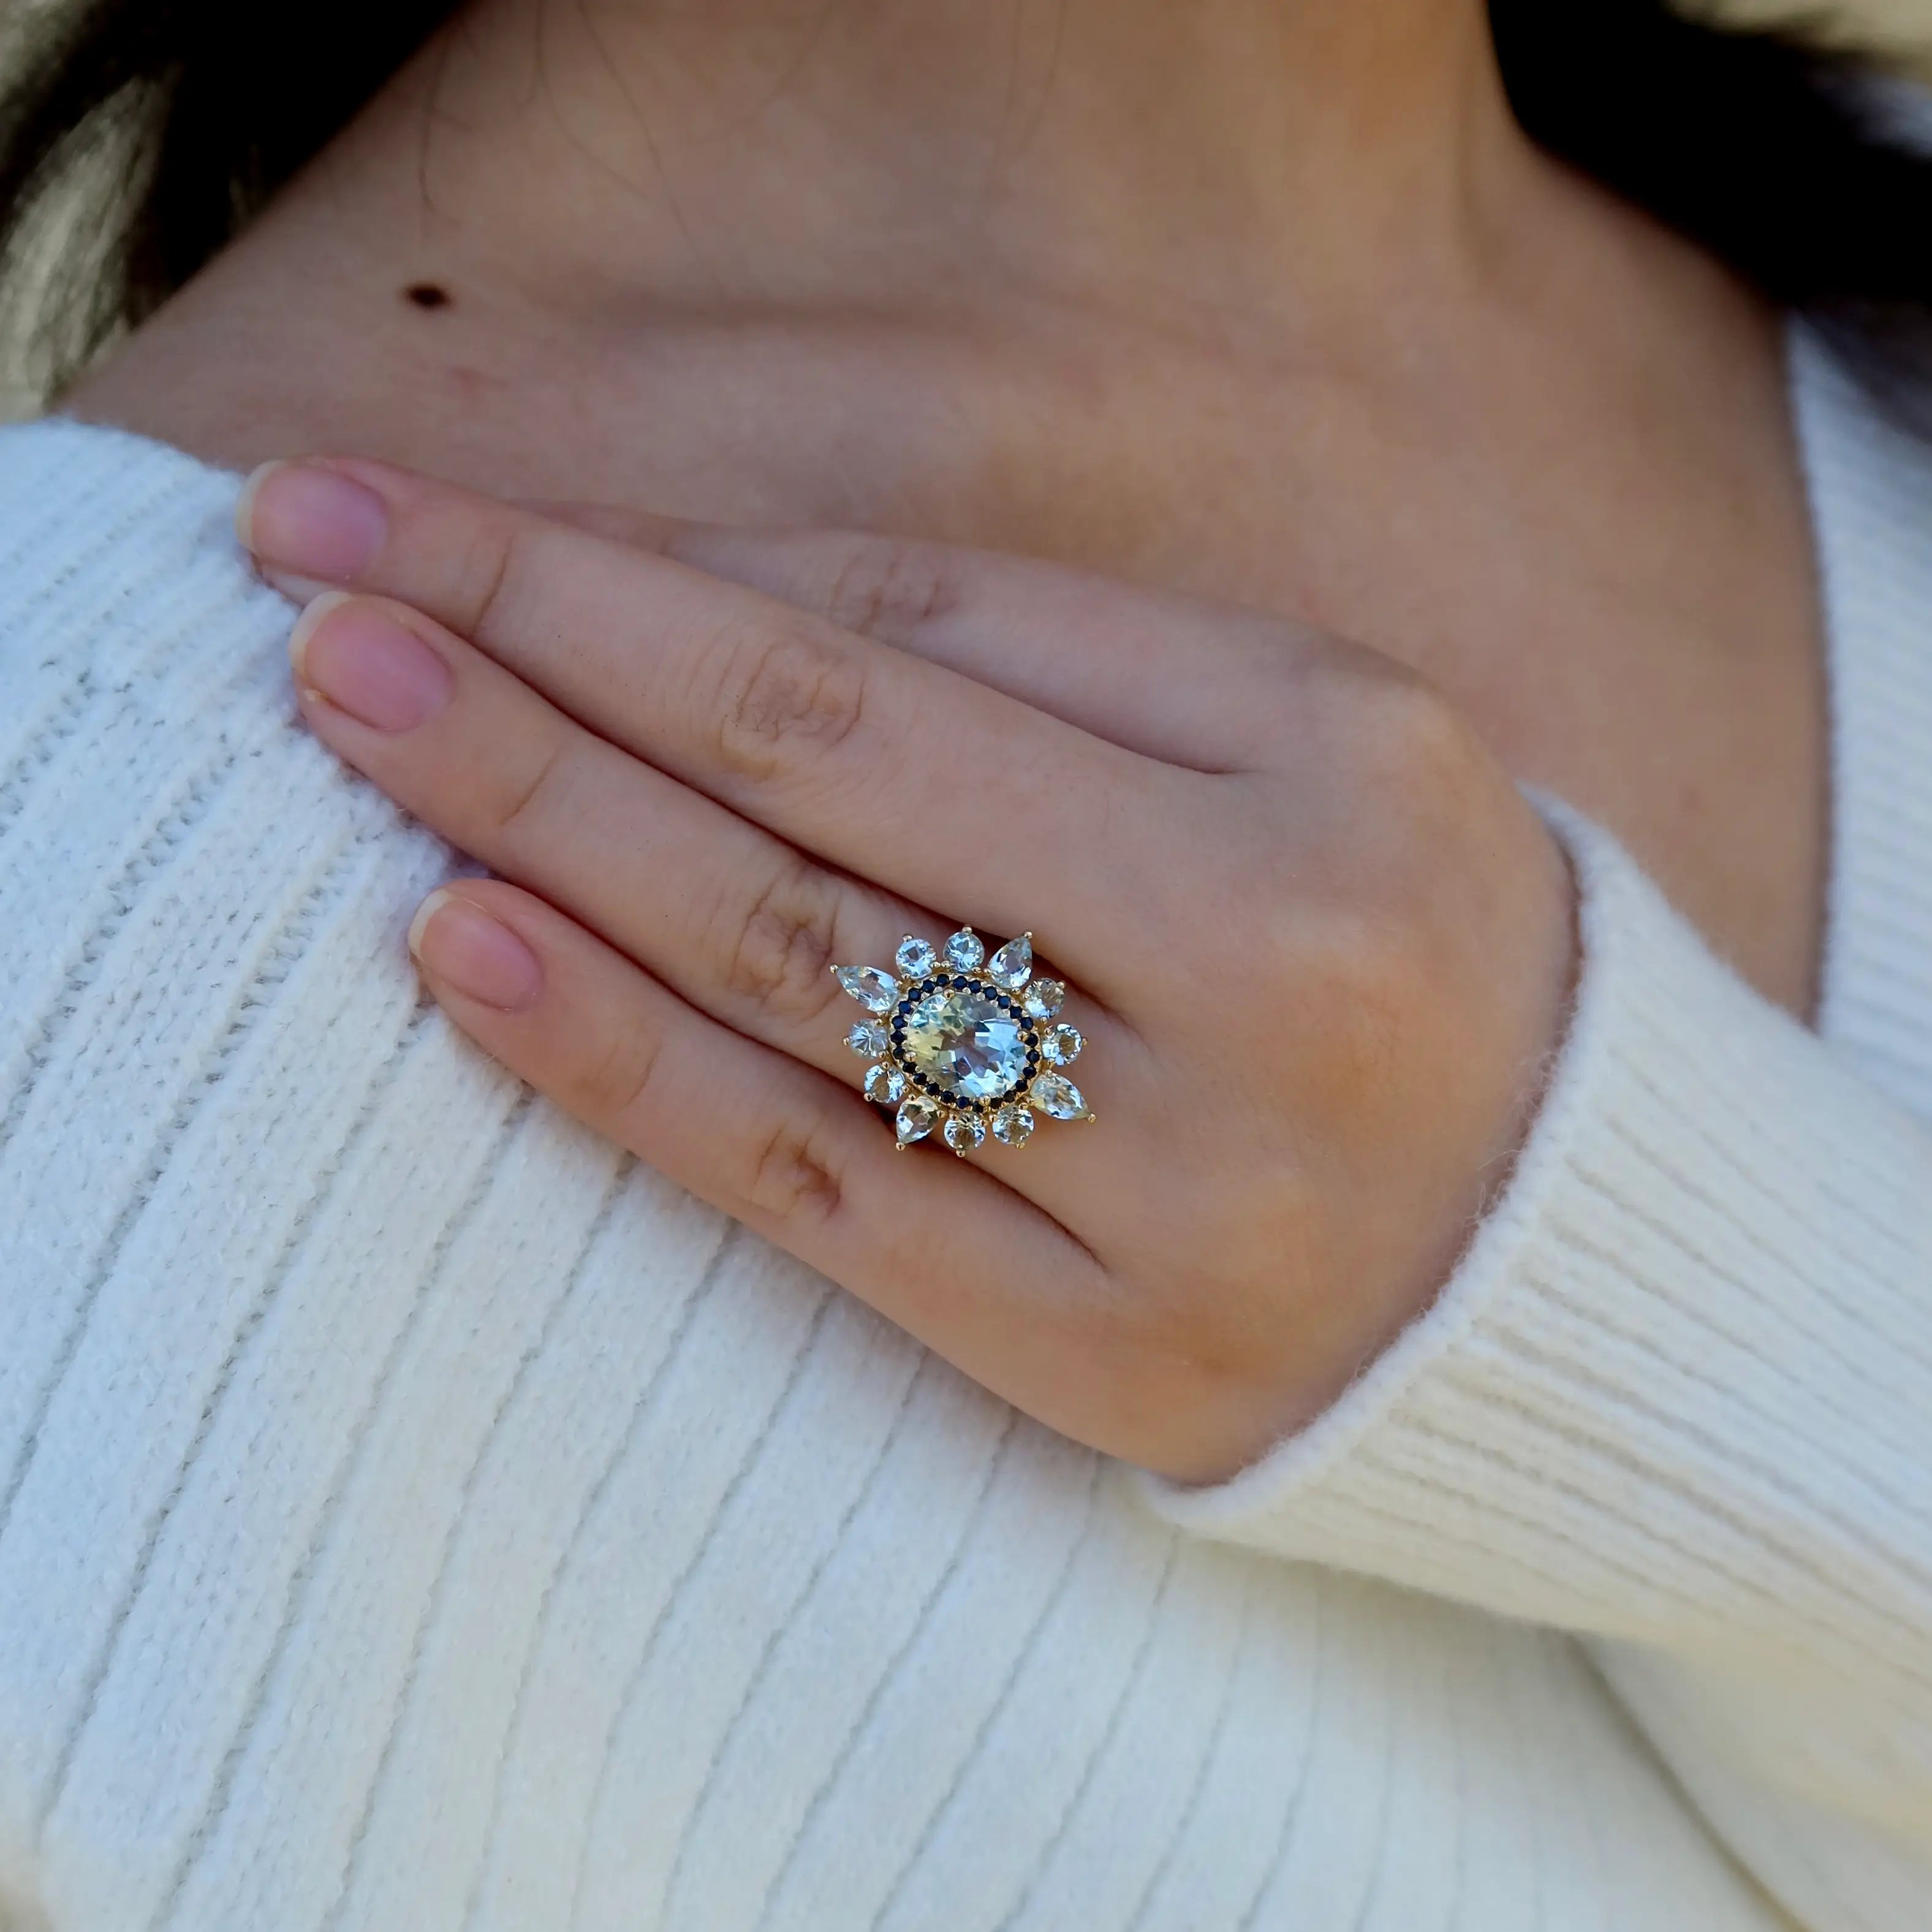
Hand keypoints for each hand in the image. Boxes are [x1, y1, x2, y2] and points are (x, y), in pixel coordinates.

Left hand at [239, 460, 1575, 1484]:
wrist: (1580, 1253)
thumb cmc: (1424, 947)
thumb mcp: (1305, 739)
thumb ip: (1041, 658)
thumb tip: (713, 594)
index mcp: (1334, 774)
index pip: (920, 644)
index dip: (650, 572)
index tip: (446, 518)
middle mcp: (1268, 969)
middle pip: (827, 786)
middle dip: (543, 668)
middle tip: (323, 580)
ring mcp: (1182, 1185)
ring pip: (794, 982)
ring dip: (546, 838)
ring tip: (364, 730)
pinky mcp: (1103, 1354)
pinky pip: (817, 1197)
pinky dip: (627, 1074)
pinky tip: (470, 959)